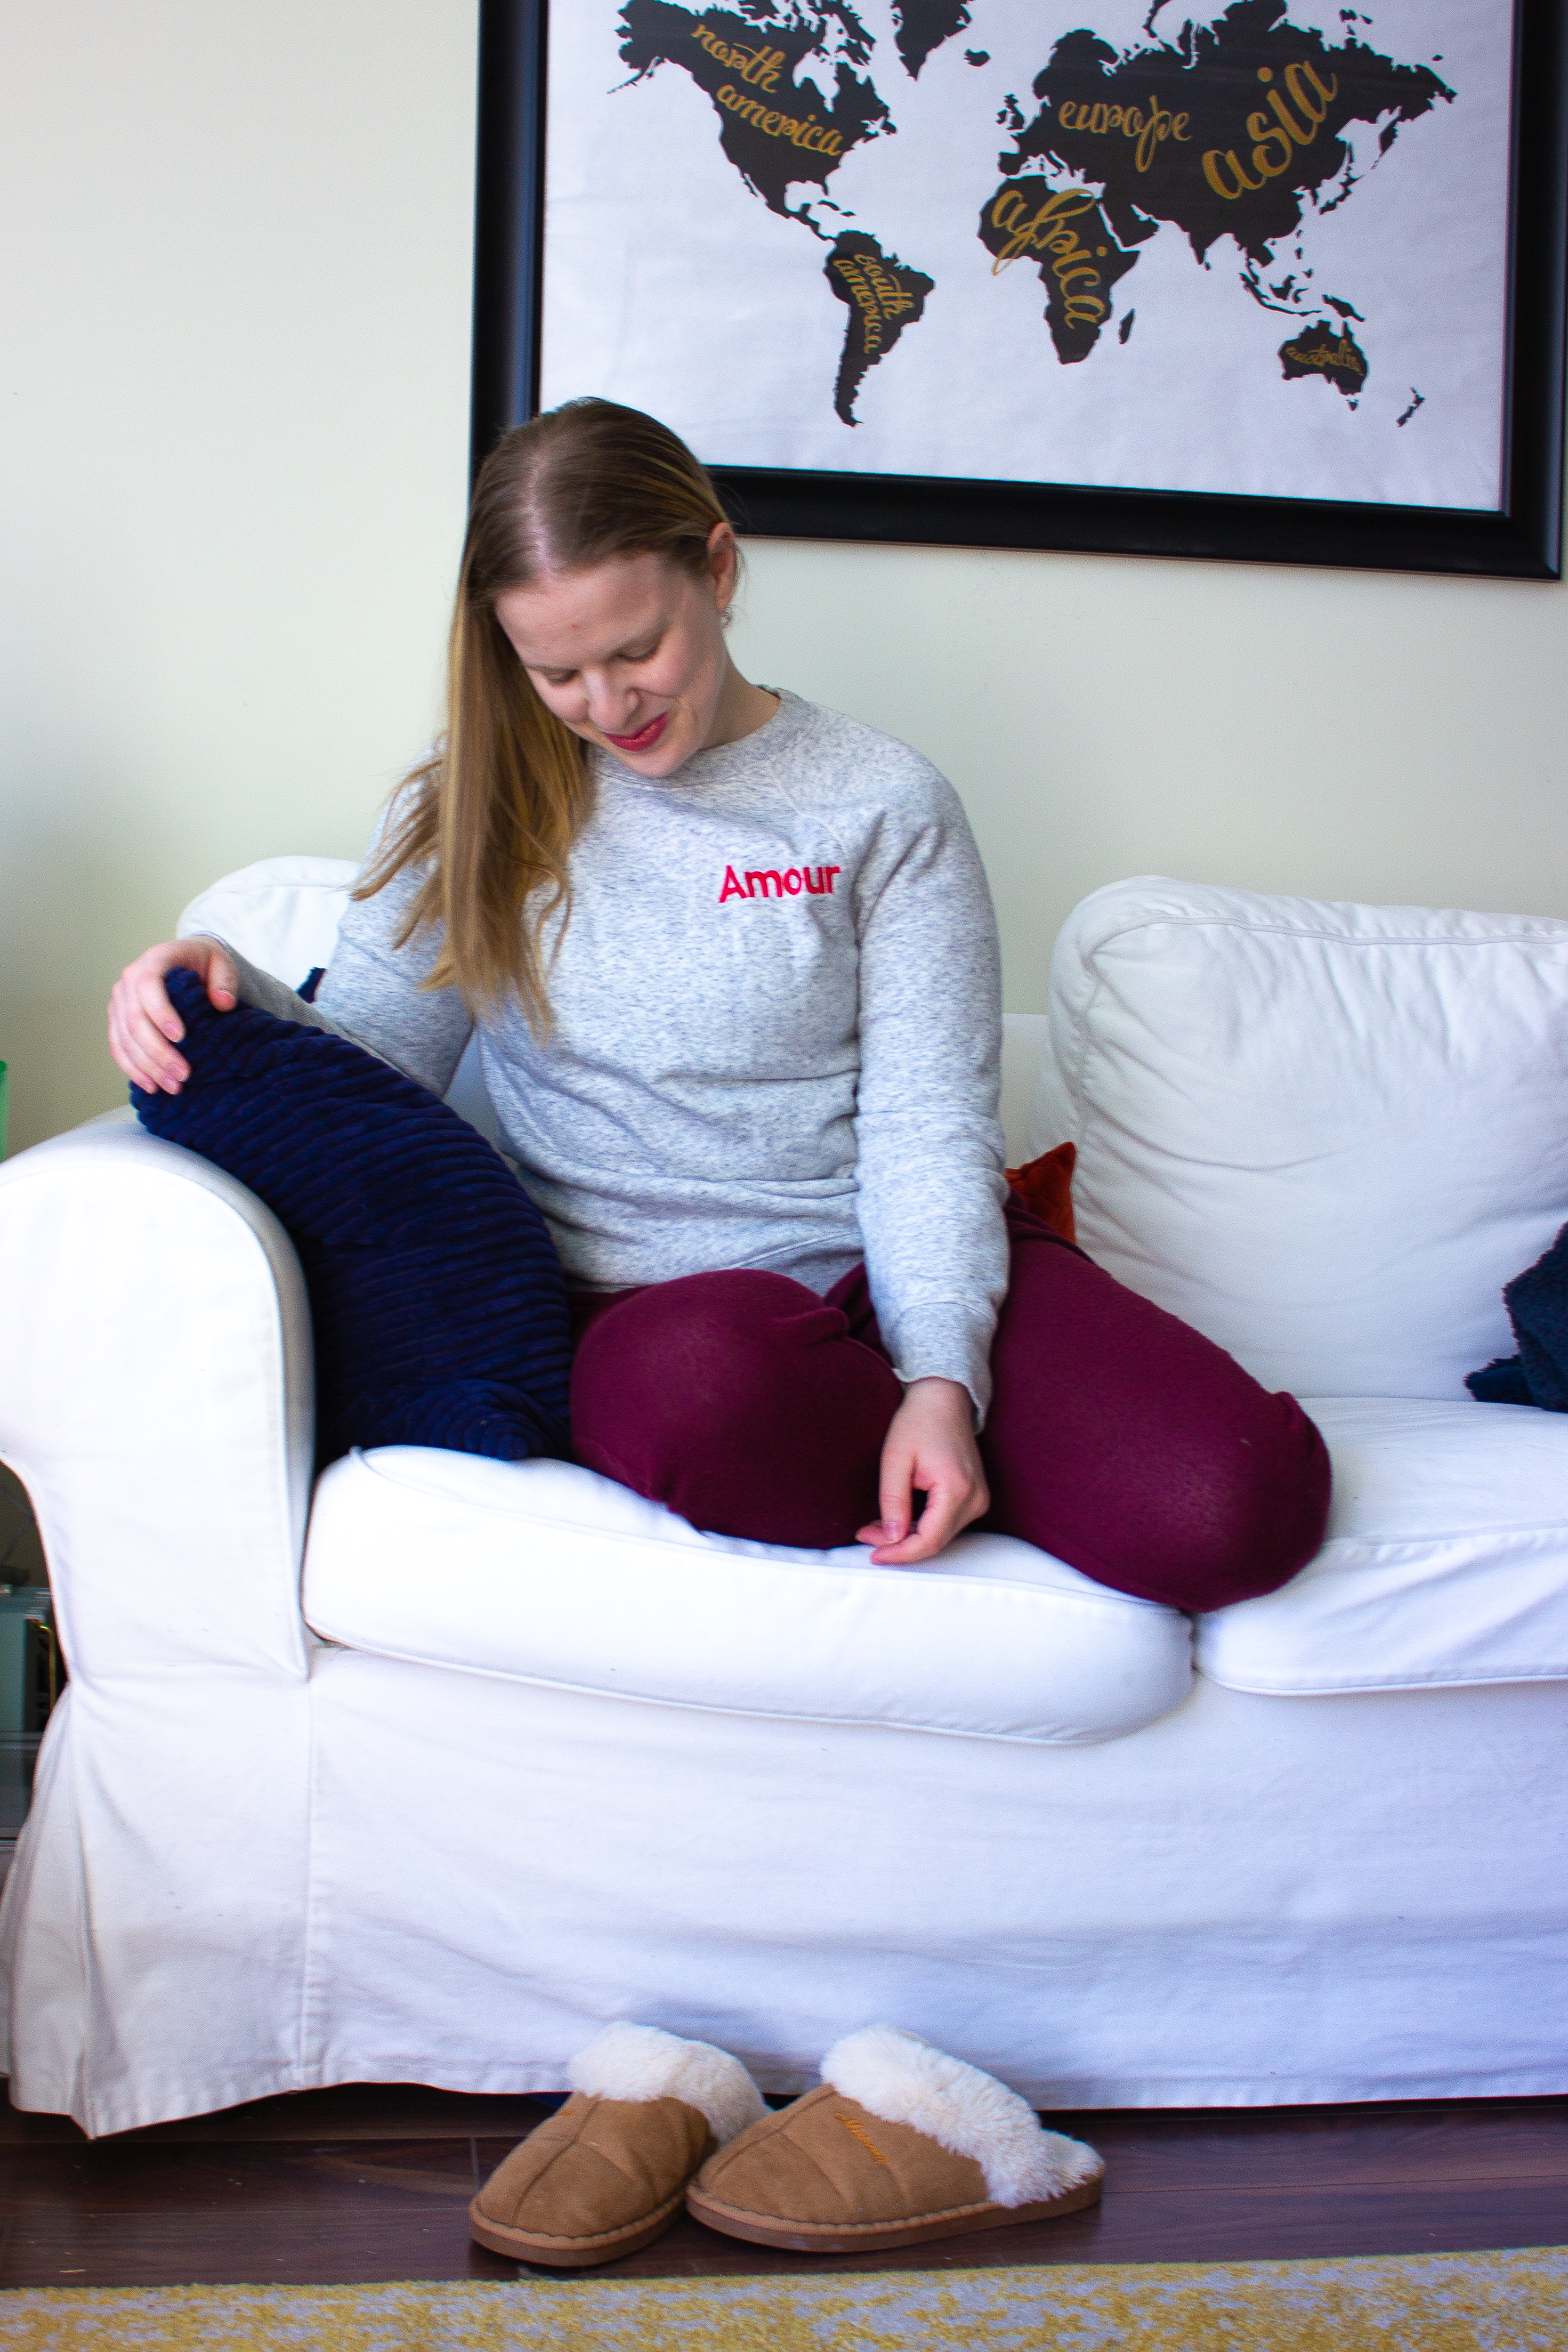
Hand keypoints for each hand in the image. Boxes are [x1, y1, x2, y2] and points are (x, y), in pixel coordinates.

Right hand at [107, 937, 238, 1093]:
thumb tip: (223, 1003)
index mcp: (154, 960)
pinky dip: (132, 1068)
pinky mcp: (117, 1019)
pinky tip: (151, 1085)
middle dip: (158, 1051)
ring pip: (124, 1038)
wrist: (187, 961)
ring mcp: (119, 1001)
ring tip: (172, 1087)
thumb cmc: (205, 962)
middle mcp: (129, 979)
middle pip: (134, 1019)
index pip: (148, 985)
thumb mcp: (222, 963)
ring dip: (147, 1066)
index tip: (180, 1038)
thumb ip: (225, 980)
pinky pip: (117, 1046)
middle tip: (183, 1075)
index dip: (161, 1012)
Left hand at [857, 1376, 989, 1566]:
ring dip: (908, 1537)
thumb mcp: (895, 1460)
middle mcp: (975, 1499)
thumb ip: (893, 1501)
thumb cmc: (919, 1422)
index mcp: (957, 1489)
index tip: (873, 1554)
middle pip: (935, 1541)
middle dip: (899, 1545)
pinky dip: (921, 1527)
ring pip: (940, 1535)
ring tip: (877, 1526)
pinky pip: (946, 1524)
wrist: (942, 1400)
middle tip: (866, 1534)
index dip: (900, 1553)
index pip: (929, 1540)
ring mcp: (979, 1499)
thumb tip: (891, 1539)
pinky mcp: (974, 1497)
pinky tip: (898, 1520)